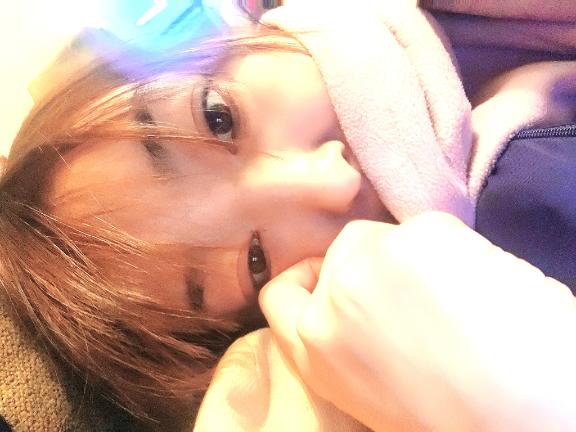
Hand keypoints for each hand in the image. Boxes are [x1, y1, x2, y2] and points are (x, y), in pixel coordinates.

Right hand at [259, 212, 575, 430]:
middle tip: (416, 290)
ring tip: (452, 294)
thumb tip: (357, 303)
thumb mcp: (372, 390)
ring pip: (382, 235)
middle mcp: (331, 304)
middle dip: (371, 264)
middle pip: (338, 253)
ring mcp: (370, 264)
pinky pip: (425, 227)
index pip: (280, 294)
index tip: (330, 274)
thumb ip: (346, 340)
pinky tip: (476, 282)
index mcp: (317, 352)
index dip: (305, 278)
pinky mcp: (416, 236)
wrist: (529, 414)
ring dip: (410, 254)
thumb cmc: (457, 414)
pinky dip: (449, 247)